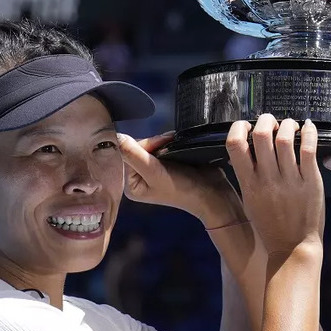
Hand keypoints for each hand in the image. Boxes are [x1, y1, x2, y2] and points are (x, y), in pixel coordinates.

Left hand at [117, 132, 243, 227]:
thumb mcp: (156, 172)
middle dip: (154, 143)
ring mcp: (153, 172)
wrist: (213, 194)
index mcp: (131, 186)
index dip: (143, 145)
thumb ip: (135, 155)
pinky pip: (161, 148)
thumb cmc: (184, 188)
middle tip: (170, 143)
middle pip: (137, 148)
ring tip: (175, 143)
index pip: (127, 154)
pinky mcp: (166, 165)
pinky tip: (177, 144)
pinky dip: (168, 143)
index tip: (161, 145)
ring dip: (162, 141)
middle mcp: (139, 179)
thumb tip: (118, 137)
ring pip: (150, 146)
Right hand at [225, 114, 323, 254]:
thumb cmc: (270, 226)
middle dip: (265, 120)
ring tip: (289, 125)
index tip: (246, 126)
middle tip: (271, 121)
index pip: (235, 145)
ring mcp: (290, 181)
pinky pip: (309, 150)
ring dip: (287, 124)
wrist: (292, 249)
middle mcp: (268, 180)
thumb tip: (242, 151)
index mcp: (249, 184)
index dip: (239, 128)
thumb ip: (246, 177)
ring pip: (286, 139)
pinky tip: (308, 127)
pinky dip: (309, 132)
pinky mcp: (311, 182)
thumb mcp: (249, 201)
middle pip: (262, 135)